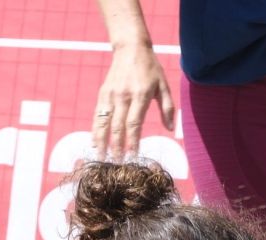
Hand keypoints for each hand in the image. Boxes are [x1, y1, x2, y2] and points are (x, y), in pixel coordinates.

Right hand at [93, 40, 177, 159]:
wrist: (130, 48)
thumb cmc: (150, 68)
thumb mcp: (164, 85)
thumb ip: (168, 108)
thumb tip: (170, 128)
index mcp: (140, 95)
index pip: (134, 123)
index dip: (132, 141)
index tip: (132, 157)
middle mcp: (123, 96)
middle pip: (118, 126)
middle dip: (116, 147)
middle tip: (116, 165)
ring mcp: (111, 95)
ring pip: (104, 122)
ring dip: (102, 142)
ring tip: (100, 158)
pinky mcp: (103, 94)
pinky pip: (98, 115)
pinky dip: (95, 130)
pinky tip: (95, 143)